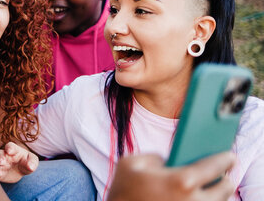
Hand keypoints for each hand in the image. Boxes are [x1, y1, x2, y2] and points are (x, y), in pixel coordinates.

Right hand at [0, 142, 38, 182]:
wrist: (19, 170)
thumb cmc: (26, 162)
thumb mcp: (32, 161)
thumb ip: (33, 162)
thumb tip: (31, 167)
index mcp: (13, 150)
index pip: (10, 146)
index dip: (10, 148)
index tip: (10, 151)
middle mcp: (4, 155)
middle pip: (0, 153)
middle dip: (0, 157)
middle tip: (1, 162)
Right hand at [107, 152, 235, 200]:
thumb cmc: (123, 191)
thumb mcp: (131, 163)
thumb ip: (155, 156)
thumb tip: (167, 162)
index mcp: (181, 181)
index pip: (215, 166)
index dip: (225, 158)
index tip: (229, 156)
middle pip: (226, 187)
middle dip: (223, 178)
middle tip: (218, 174)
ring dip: (216, 194)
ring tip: (210, 186)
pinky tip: (195, 197)